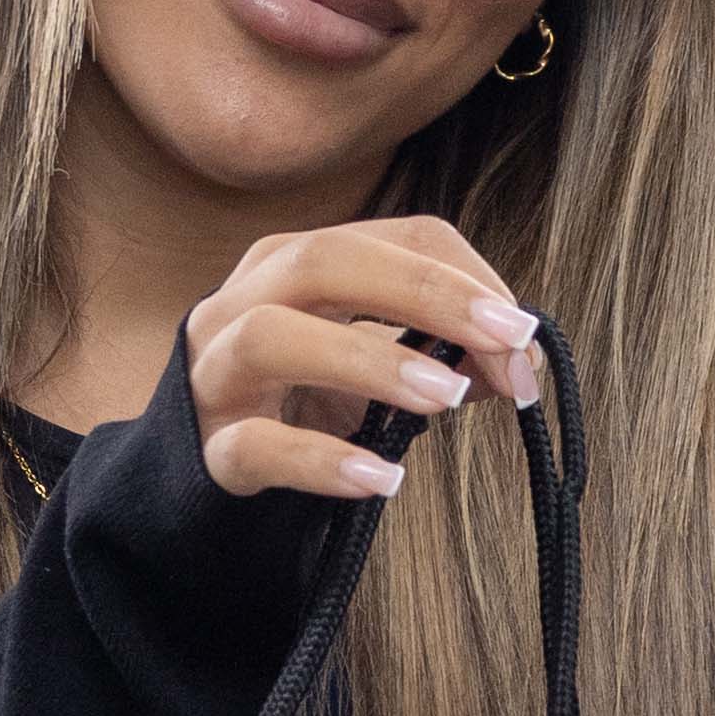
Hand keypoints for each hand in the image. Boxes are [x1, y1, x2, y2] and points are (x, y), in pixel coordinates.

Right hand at [184, 215, 541, 507]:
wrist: (192, 478)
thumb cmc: (294, 404)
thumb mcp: (366, 366)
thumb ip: (439, 352)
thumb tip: (521, 360)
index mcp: (291, 266)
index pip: (390, 236)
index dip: (465, 276)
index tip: (522, 331)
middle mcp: (241, 303)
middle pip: (323, 260)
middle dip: (424, 289)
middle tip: (505, 335)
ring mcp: (213, 375)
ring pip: (270, 336)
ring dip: (369, 359)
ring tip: (448, 397)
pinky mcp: (206, 452)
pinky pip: (255, 447)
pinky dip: (322, 461)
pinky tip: (383, 479)